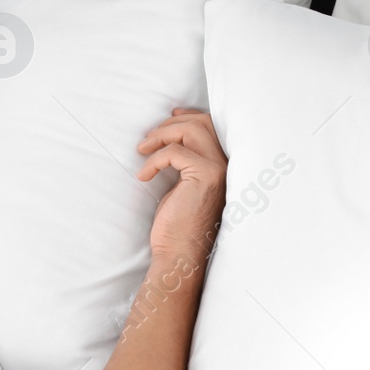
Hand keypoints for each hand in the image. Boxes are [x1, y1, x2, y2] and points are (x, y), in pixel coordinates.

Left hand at [135, 108, 226, 267]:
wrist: (180, 254)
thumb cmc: (178, 224)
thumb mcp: (183, 185)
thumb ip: (185, 161)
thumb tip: (171, 136)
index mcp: (224, 166)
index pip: (212, 126)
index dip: (189, 116)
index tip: (168, 117)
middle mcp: (227, 165)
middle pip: (202, 122)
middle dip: (170, 124)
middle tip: (147, 140)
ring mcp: (218, 169)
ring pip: (191, 130)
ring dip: (161, 135)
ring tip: (142, 150)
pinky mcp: (205, 176)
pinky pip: (175, 152)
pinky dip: (154, 160)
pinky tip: (144, 176)